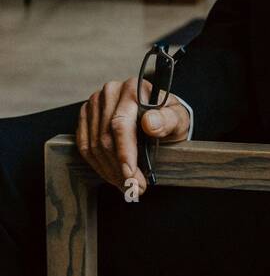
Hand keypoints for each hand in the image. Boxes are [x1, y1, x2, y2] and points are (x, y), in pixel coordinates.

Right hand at [76, 78, 189, 198]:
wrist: (158, 116)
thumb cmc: (168, 118)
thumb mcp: (178, 119)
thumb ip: (168, 120)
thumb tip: (150, 123)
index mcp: (133, 88)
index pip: (121, 124)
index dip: (124, 152)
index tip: (130, 175)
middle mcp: (111, 92)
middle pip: (106, 138)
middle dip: (120, 169)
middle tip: (135, 188)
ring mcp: (95, 103)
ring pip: (94, 145)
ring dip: (109, 171)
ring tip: (127, 185)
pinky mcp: (86, 116)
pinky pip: (84, 146)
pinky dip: (98, 165)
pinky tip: (113, 175)